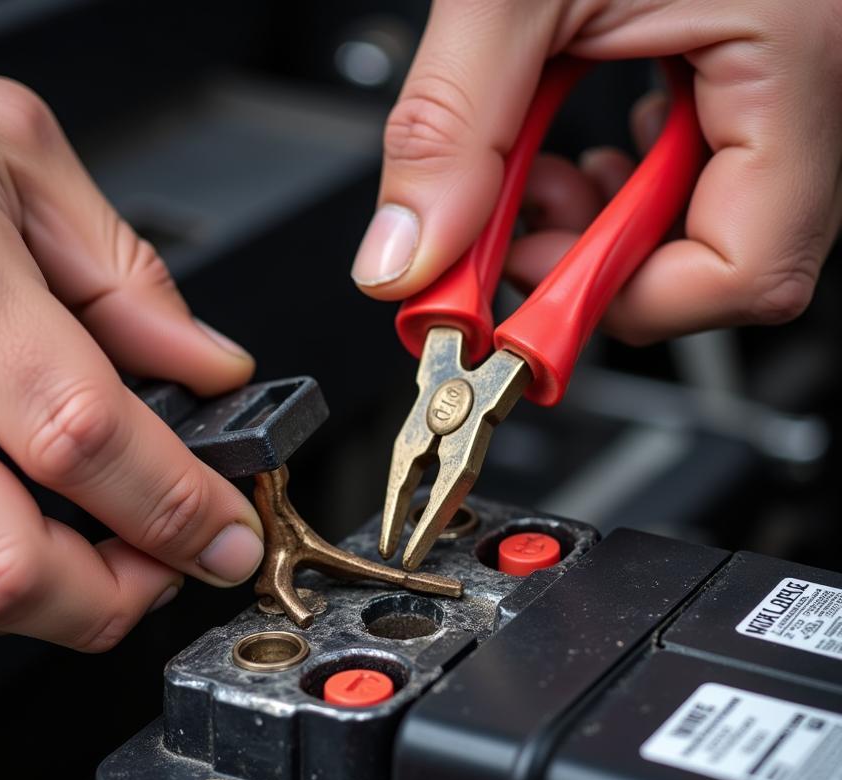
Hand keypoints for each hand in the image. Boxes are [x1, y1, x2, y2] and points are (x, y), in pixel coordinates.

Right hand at [0, 30, 264, 670]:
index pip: (91, 440)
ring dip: (24, 607)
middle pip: (9, 570)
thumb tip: (208, 369)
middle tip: (153, 571)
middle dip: (111, 600)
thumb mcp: (11, 154)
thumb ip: (123, 278)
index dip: (182, 512)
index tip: (224, 539)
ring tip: (63, 551)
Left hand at [352, 0, 841, 342]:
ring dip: (597, 228)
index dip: (625, 303)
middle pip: (724, 261)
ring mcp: (784, 79)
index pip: (748, 269)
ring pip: (704, 224)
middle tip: (511, 239)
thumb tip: (406, 259)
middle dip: (596, 267)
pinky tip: (569, 147)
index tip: (523, 303)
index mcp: (796, 49)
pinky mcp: (748, 69)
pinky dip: (613, 183)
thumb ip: (451, 127)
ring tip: (533, 181)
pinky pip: (693, 170)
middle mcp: (815, 77)